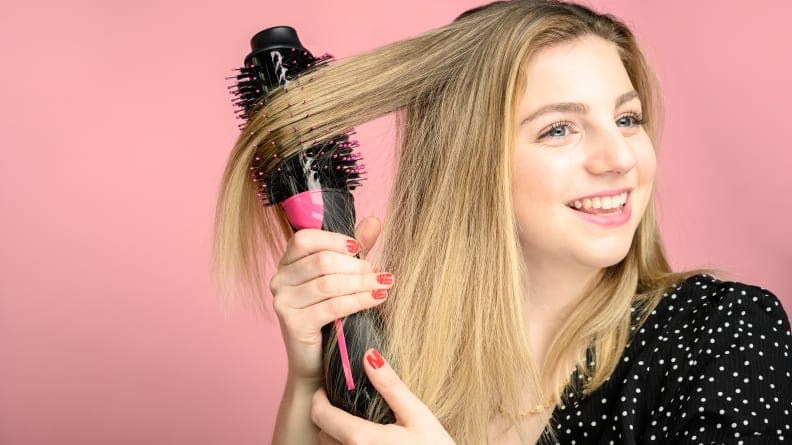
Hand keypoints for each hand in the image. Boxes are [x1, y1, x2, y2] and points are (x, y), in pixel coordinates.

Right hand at [270, 216, 389, 382]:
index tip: (358, 248)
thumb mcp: (344, 277)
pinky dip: (359, 300)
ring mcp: (283, 302)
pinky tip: (377, 299)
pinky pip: (332, 306)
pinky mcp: (293, 324)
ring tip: (384, 285)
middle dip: (357, 266)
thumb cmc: (331, 316)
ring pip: (328, 283)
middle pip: (321, 261)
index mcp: (288, 263)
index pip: (305, 239)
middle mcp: (279, 280)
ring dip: (362, 283)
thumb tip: (374, 221)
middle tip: (381, 274)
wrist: (317, 363)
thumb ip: (355, 249)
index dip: (334, 239)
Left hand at [311, 349, 455, 444]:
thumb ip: (391, 386)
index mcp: (362, 439)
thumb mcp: (418, 415)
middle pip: (323, 434)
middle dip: (330, 417)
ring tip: (359, 423)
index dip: (319, 399)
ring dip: (338, 436)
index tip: (328, 390)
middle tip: (347, 405)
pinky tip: (370, 443)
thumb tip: (369, 355)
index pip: (320, 415)